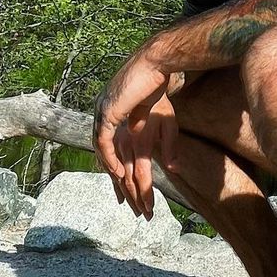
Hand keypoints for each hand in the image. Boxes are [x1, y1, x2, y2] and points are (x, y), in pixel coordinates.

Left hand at [94, 55, 176, 218]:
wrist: (156, 65)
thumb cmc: (160, 89)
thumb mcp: (167, 124)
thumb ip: (168, 147)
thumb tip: (172, 169)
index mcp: (120, 129)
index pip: (120, 163)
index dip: (127, 184)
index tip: (136, 204)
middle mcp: (109, 127)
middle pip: (116, 166)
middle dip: (127, 191)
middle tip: (139, 211)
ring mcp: (104, 119)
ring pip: (109, 158)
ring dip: (120, 181)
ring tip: (132, 200)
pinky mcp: (106, 113)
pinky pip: (103, 143)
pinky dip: (110, 159)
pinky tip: (119, 174)